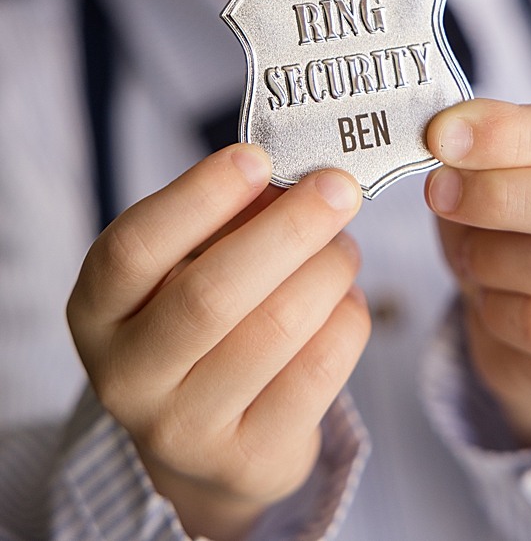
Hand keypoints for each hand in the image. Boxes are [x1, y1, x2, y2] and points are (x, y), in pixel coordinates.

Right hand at [67, 147, 368, 540]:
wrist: (214, 444)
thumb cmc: (205, 327)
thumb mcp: (192, 266)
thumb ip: (232, 219)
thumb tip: (298, 174)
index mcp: (99, 312)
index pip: (133, 249)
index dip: (198, 197)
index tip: (257, 158)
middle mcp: (127, 376)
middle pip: (212, 293)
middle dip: (290, 229)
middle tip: (338, 189)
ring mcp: (184, 427)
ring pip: (276, 328)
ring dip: (328, 271)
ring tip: (345, 247)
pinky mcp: (248, 458)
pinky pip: (318, 369)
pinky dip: (347, 319)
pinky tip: (345, 300)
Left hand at [425, 99, 530, 445]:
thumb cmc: (527, 237)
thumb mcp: (503, 179)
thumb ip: (484, 153)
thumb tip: (449, 136)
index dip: (512, 131)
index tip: (443, 137)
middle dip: (505, 196)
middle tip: (441, 194)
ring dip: (492, 260)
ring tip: (470, 258)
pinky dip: (497, 311)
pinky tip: (493, 303)